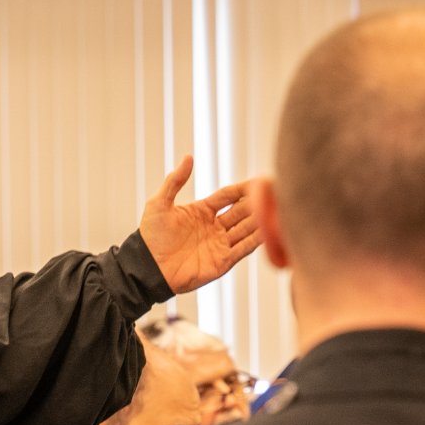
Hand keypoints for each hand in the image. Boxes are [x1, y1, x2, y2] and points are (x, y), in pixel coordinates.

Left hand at [138, 156, 263, 292]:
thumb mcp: (160, 203)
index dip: (244, 188)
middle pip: (242, 211)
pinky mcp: (222, 262)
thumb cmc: (151, 236)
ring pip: (246, 229)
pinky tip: (268, 231)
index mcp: (203, 211)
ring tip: (277, 210)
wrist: (147, 267)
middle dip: (257, 203)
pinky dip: (256, 240)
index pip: (229, 196)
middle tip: (274, 193)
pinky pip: (243, 249)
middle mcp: (215, 227)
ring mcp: (220, 245)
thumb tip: (188, 157)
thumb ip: (175, 180)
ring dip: (260, 220)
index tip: (260, 180)